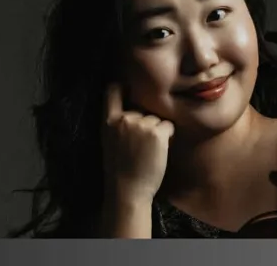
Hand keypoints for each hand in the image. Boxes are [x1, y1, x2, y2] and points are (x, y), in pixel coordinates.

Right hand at [102, 83, 173, 204]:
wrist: (128, 190)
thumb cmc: (120, 169)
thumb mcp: (109, 141)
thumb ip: (117, 123)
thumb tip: (132, 110)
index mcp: (108, 121)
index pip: (111, 91)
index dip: (120, 87)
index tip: (126, 88)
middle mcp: (124, 119)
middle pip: (141, 110)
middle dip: (145, 123)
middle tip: (139, 146)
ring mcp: (141, 124)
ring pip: (156, 119)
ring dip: (157, 132)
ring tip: (147, 151)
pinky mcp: (157, 132)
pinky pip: (168, 126)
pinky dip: (168, 137)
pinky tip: (158, 151)